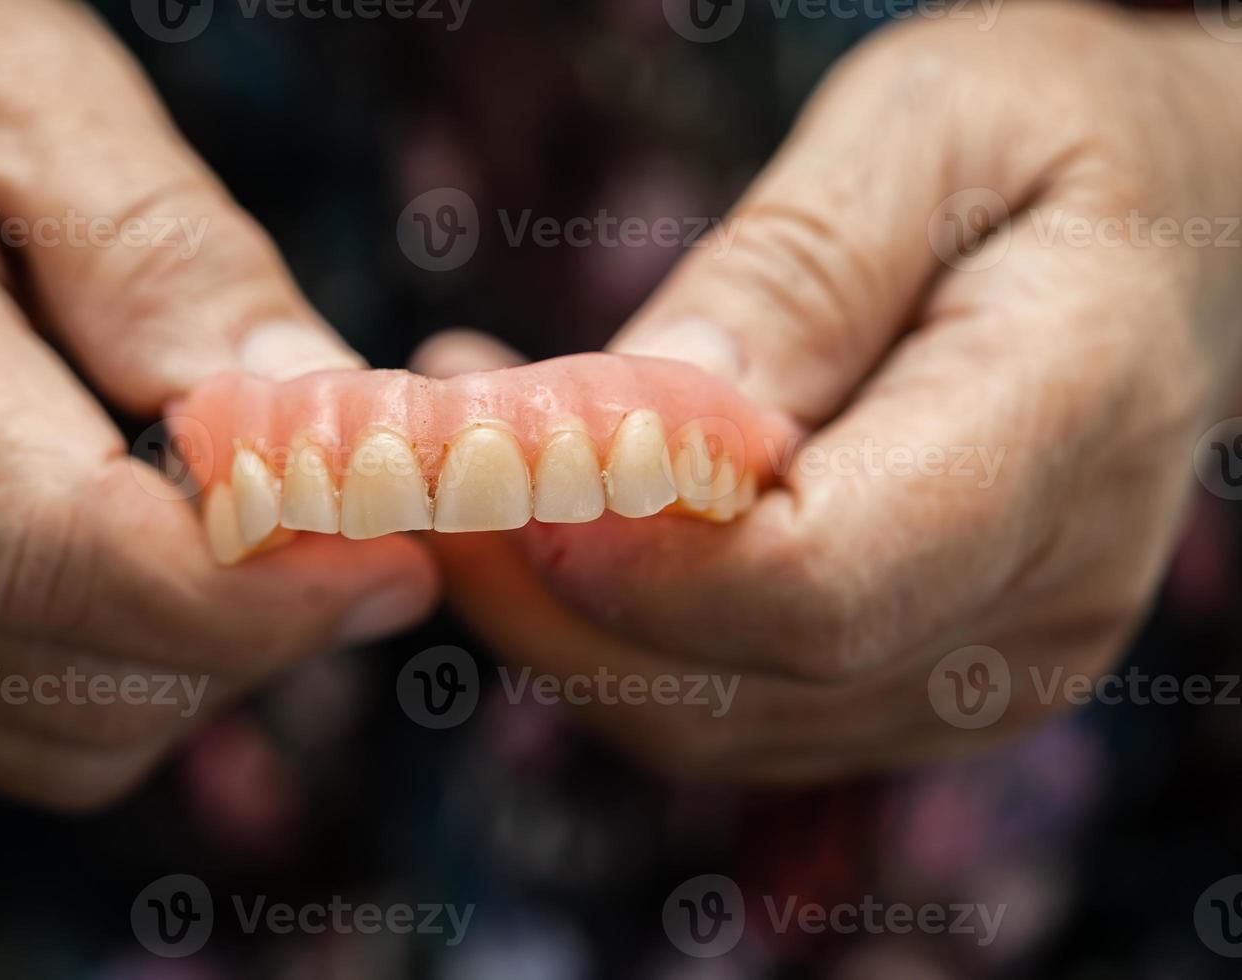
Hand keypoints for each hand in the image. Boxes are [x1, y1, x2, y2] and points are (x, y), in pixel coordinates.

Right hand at [0, 0, 436, 808]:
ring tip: (250, 534)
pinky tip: (160, 564)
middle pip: (76, 669)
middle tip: (352, 533)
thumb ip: (175, 274)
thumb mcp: (38, 104)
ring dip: (199, 661)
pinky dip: (124, 675)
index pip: (68, 553)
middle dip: (254, 627)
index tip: (397, 558)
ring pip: (53, 732)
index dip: (260, 590)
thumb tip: (326, 445)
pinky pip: (5, 722)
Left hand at [415, 2, 1241, 779]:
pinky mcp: (928, 680)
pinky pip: (730, 710)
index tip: (482, 462)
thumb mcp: (922, 131)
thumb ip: (788, 282)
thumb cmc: (1048, 141)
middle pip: (737, 678)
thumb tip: (633, 424)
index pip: (820, 580)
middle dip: (545, 588)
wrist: (1174, 232)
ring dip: (556, 617)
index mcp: (1068, 422)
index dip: (629, 554)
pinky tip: (563, 522)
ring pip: (710, 721)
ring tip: (474, 475)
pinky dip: (615, 634)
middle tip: (426, 461)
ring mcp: (990, 664)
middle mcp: (1044, 593)